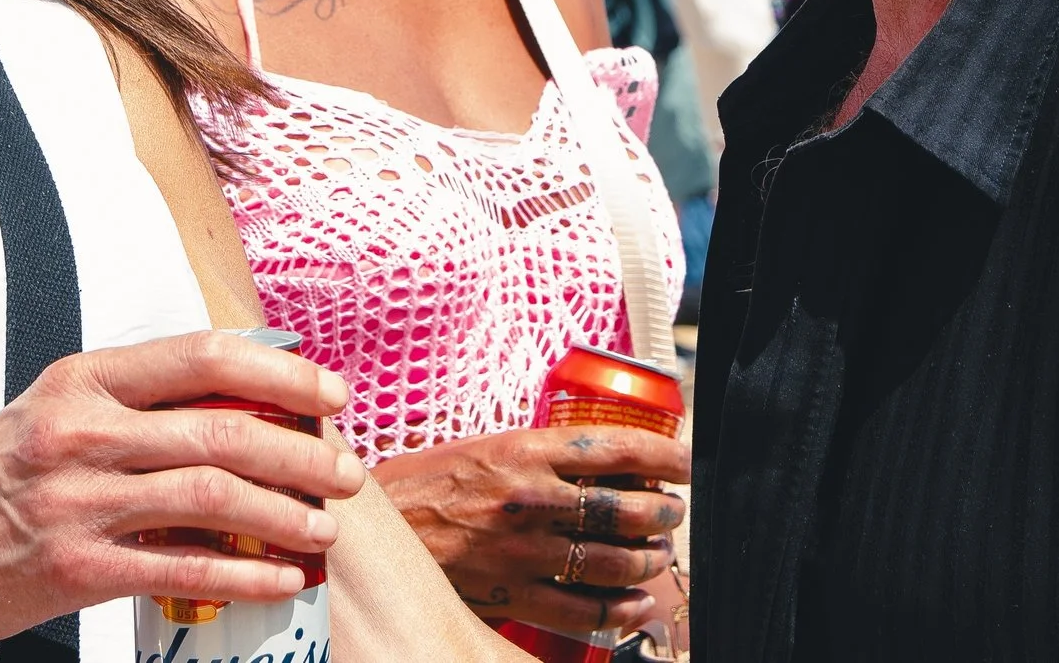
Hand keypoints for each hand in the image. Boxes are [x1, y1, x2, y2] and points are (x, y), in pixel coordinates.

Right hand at [0, 331, 364, 662]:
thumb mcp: (46, 421)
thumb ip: (125, 408)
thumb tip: (232, 406)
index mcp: (79, 381)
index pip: (202, 356)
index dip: (281, 374)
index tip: (329, 395)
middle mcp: (79, 431)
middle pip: (223, 427)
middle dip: (302, 450)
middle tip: (345, 470)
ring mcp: (76, 501)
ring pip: (214, 495)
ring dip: (287, 511)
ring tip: (324, 526)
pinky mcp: (74, 570)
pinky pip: (183, 568)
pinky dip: (244, 573)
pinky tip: (278, 578)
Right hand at [374, 426, 688, 637]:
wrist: (373, 527)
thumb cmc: (426, 482)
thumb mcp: (483, 447)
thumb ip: (537, 453)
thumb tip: (601, 461)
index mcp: (524, 450)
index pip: (617, 447)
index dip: (665, 455)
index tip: (685, 462)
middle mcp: (529, 498)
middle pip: (626, 508)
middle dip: (664, 513)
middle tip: (673, 513)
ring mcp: (521, 550)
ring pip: (613, 560)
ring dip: (648, 560)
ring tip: (657, 555)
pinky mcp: (510, 594)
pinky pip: (583, 611)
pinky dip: (619, 611)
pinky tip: (632, 604)